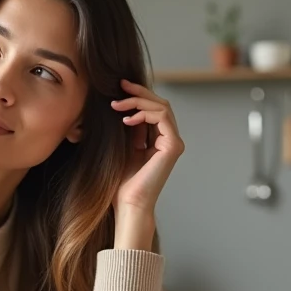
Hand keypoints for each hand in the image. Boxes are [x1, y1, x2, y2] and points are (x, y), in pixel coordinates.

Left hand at [110, 79, 184, 213]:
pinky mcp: (173, 146)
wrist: (128, 203)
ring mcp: (173, 142)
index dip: (138, 96)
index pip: (153, 109)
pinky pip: (162, 117)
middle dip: (138, 93)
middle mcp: (169, 140)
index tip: (119, 89)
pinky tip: (127, 120)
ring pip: (162, 107)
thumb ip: (129, 127)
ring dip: (138, 101)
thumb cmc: (122, 182)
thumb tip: (125, 104)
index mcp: (158, 140)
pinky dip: (144, 113)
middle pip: (159, 104)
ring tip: (117, 106)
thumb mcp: (123, 146)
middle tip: (120, 87)